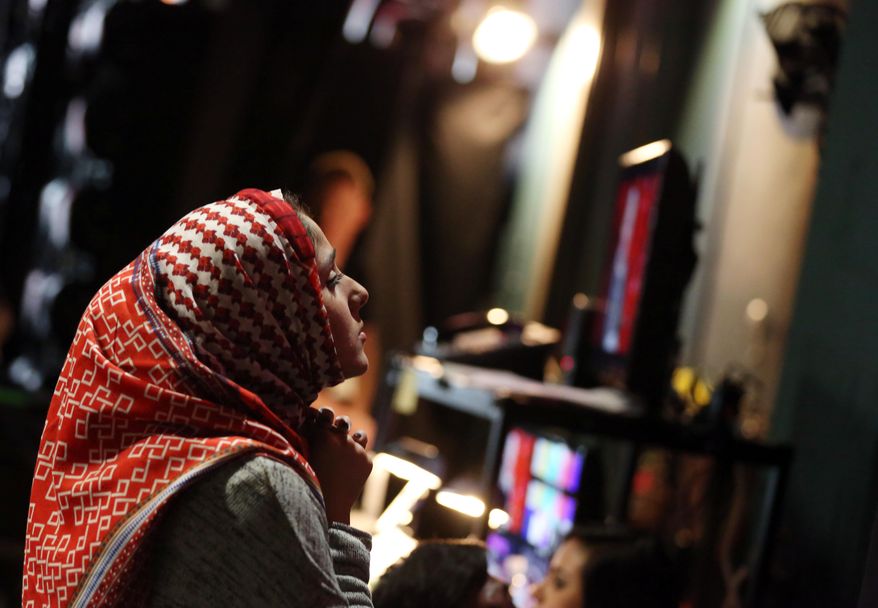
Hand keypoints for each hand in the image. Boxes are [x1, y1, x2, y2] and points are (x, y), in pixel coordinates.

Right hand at [303, 407, 371, 524]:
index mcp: (324, 434)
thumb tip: (311, 423)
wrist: (328, 505)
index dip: (323, 415)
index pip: (325, 413)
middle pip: (344, 421)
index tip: (322, 418)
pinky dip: (358, 460)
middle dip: (340, 424)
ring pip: (360, 435)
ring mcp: (357, 449)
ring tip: (349, 446)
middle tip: (337, 428)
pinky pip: (363, 455)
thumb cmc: (309, 480)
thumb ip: (310, 437)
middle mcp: (343, 438)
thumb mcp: (305, 455)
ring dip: (355, 438)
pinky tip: (350, 472)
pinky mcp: (367, 461)